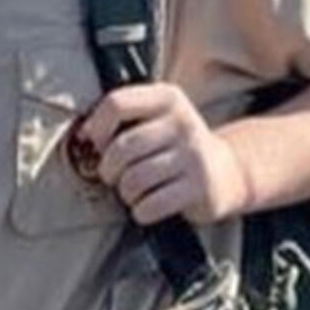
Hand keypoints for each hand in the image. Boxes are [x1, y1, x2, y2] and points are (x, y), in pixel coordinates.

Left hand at [82, 83, 242, 225]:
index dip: (97, 128)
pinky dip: (141, 211)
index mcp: (168, 98)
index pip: (116, 103)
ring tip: (134, 192)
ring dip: (126, 193)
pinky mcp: (199, 187)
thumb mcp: (156, 119)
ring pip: (133, 180)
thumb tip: (83, 134)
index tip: (98, 144)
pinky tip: (149, 206)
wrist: (226, 172)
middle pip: (121, 148)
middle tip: (116, 176)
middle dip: (109, 170)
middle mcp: (183, 122)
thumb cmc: (174, 147)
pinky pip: (150, 205)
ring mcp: (193, 155)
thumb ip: (122, 118)